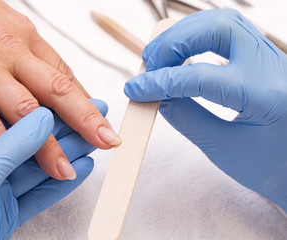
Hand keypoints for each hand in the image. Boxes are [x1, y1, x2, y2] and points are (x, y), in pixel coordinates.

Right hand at [0, 0, 119, 179]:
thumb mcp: (11, 30)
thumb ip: (36, 60)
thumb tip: (64, 85)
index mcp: (29, 41)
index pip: (67, 77)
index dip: (88, 105)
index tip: (104, 126)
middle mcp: (14, 53)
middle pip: (58, 90)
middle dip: (86, 120)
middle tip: (107, 142)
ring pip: (24, 108)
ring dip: (46, 143)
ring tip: (63, 167)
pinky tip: (13, 158)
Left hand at [0, 99, 106, 238]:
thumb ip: (12, 146)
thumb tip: (44, 118)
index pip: (15, 121)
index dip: (49, 112)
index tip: (73, 104)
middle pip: (33, 144)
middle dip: (67, 133)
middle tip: (95, 122)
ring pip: (40, 169)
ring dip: (69, 157)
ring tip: (94, 143)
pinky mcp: (6, 212)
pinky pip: (39, 194)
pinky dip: (61, 184)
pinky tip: (78, 171)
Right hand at [125, 9, 286, 212]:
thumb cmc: (270, 166)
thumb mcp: (223, 149)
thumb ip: (186, 118)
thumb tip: (156, 94)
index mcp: (265, 97)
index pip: (200, 77)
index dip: (160, 82)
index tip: (135, 89)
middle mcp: (272, 68)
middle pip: (218, 28)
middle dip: (174, 42)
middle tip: (150, 64)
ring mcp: (270, 58)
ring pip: (223, 22)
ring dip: (185, 33)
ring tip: (161, 57)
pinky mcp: (263, 57)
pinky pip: (228, 32)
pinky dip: (198, 36)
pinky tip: (183, 54)